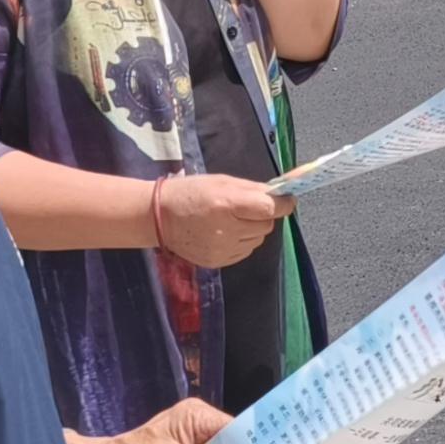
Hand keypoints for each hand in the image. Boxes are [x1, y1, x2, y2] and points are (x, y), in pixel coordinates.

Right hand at [153, 172, 292, 265]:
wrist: (159, 217)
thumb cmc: (192, 193)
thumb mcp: (222, 181)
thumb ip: (254, 188)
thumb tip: (284, 192)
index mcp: (226, 204)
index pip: (270, 208)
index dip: (282, 204)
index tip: (286, 200)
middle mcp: (226, 230)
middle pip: (266, 225)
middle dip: (263, 216)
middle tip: (247, 208)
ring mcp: (222, 249)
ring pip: (258, 240)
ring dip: (252, 230)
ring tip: (231, 221)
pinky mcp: (218, 262)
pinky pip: (245, 251)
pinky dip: (242, 241)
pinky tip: (224, 233)